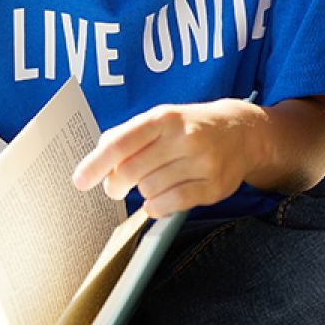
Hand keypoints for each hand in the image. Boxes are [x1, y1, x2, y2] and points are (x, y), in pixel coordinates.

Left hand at [72, 98, 256, 217]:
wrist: (244, 131)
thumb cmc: (192, 126)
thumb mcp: (163, 119)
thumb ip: (128, 135)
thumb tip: (97, 159)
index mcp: (166, 118)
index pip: (122, 142)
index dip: (96, 164)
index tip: (79, 181)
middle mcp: (186, 137)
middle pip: (131, 171)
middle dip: (116, 184)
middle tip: (116, 187)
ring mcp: (203, 162)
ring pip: (150, 190)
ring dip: (142, 193)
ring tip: (151, 184)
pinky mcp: (214, 186)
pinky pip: (170, 205)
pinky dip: (157, 206)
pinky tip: (161, 198)